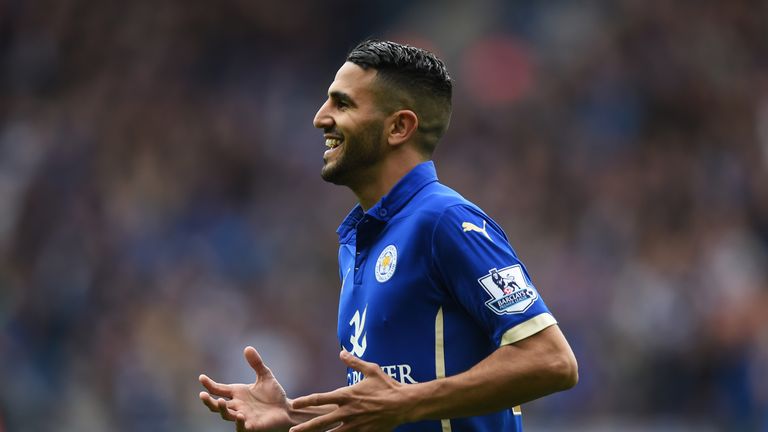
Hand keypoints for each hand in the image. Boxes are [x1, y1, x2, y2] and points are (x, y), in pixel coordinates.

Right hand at [199, 346, 292, 431]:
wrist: (287, 409)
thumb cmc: (274, 394)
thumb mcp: (265, 376)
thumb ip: (256, 363)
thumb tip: (247, 347)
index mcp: (237, 393)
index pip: (218, 389)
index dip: (209, 384)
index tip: (201, 377)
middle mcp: (237, 405)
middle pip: (217, 405)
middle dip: (208, 401)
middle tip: (202, 394)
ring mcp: (244, 416)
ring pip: (227, 415)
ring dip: (222, 410)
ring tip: (221, 401)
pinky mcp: (253, 426)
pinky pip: (243, 427)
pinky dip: (239, 423)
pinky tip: (240, 416)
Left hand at [289, 350, 407, 431]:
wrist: (404, 404)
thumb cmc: (387, 386)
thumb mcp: (371, 370)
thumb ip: (354, 362)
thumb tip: (342, 352)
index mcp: (347, 395)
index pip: (321, 398)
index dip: (306, 401)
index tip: (295, 403)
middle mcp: (348, 412)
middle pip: (322, 422)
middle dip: (306, 428)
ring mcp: (356, 425)